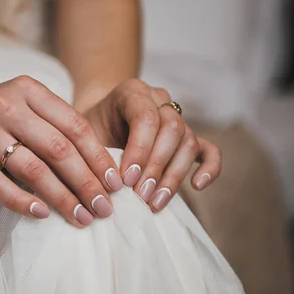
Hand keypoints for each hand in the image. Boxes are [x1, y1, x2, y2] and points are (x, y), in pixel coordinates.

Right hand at [0, 75, 124, 227]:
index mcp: (29, 90)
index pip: (75, 126)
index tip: (115, 184)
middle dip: (86, 182)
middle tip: (104, 208)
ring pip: (32, 169)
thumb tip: (106, 172)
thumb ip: (62, 129)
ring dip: (61, 197)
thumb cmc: (4, 120)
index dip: (99, 157)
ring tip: (81, 217)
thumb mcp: (31, 110)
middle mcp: (5, 105)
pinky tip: (43, 214)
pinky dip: (22, 202)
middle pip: (58, 149)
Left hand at [84, 79, 220, 211]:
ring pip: (189, 142)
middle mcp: (159, 100)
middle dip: (157, 166)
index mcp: (132, 92)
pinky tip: (197, 185)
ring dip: (174, 175)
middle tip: (140, 195)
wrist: (95, 124)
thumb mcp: (83, 136)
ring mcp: (177, 118)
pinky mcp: (188, 139)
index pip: (146, 118)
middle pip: (173, 129)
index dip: (139, 151)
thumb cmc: (86, 132)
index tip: (125, 180)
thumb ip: (95, 154)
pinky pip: (209, 150)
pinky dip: (209, 168)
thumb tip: (110, 189)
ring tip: (155, 202)